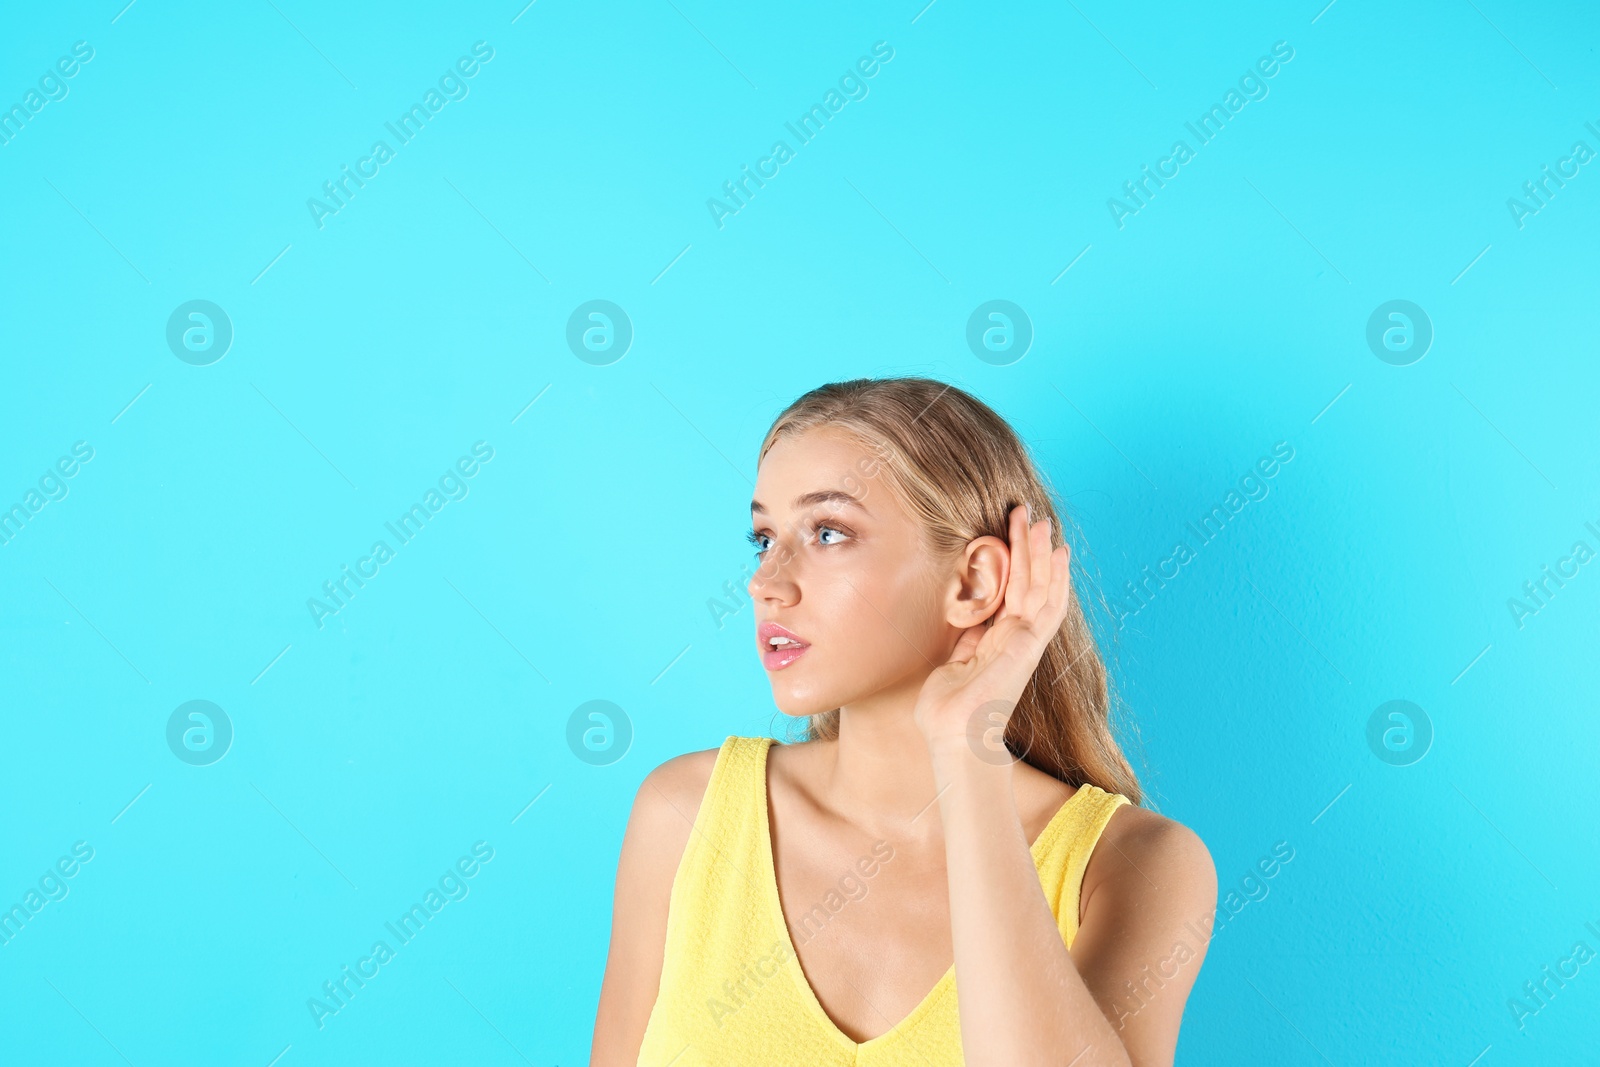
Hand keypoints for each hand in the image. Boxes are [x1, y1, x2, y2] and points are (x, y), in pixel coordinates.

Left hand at [912, 505, 1072, 754]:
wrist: (954, 734)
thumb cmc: (948, 708)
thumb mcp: (953, 662)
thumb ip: (967, 638)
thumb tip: (967, 615)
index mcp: (998, 641)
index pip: (1012, 594)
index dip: (1016, 563)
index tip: (1016, 535)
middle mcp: (1016, 639)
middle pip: (1028, 584)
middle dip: (1028, 548)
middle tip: (1028, 513)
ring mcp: (1025, 642)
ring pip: (1038, 587)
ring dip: (1040, 553)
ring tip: (1041, 521)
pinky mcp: (1028, 645)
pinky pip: (1046, 605)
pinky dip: (1055, 578)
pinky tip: (1059, 554)